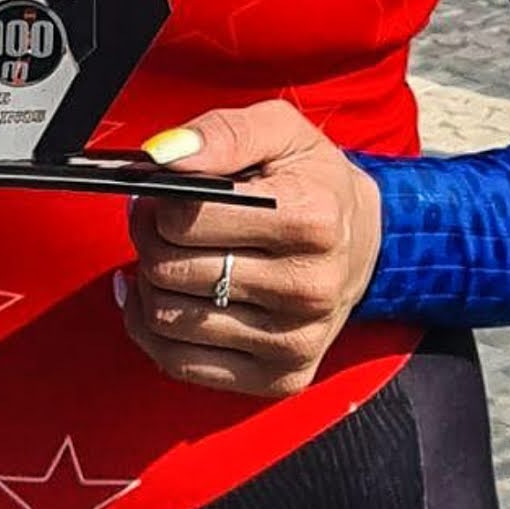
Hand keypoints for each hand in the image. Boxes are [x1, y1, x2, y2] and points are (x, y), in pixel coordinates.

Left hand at [120, 100, 381, 398]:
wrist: (360, 242)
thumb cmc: (311, 180)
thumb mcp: (279, 130)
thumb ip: (222, 132)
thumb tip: (164, 158)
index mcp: (310, 219)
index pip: (187, 218)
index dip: (159, 200)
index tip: (163, 193)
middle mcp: (308, 287)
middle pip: (170, 269)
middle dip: (149, 237)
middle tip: (159, 219)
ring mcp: (295, 342)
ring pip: (166, 318)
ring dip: (150, 281)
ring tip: (172, 254)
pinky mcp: (279, 379)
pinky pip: (178, 363)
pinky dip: (152, 328)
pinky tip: (164, 296)